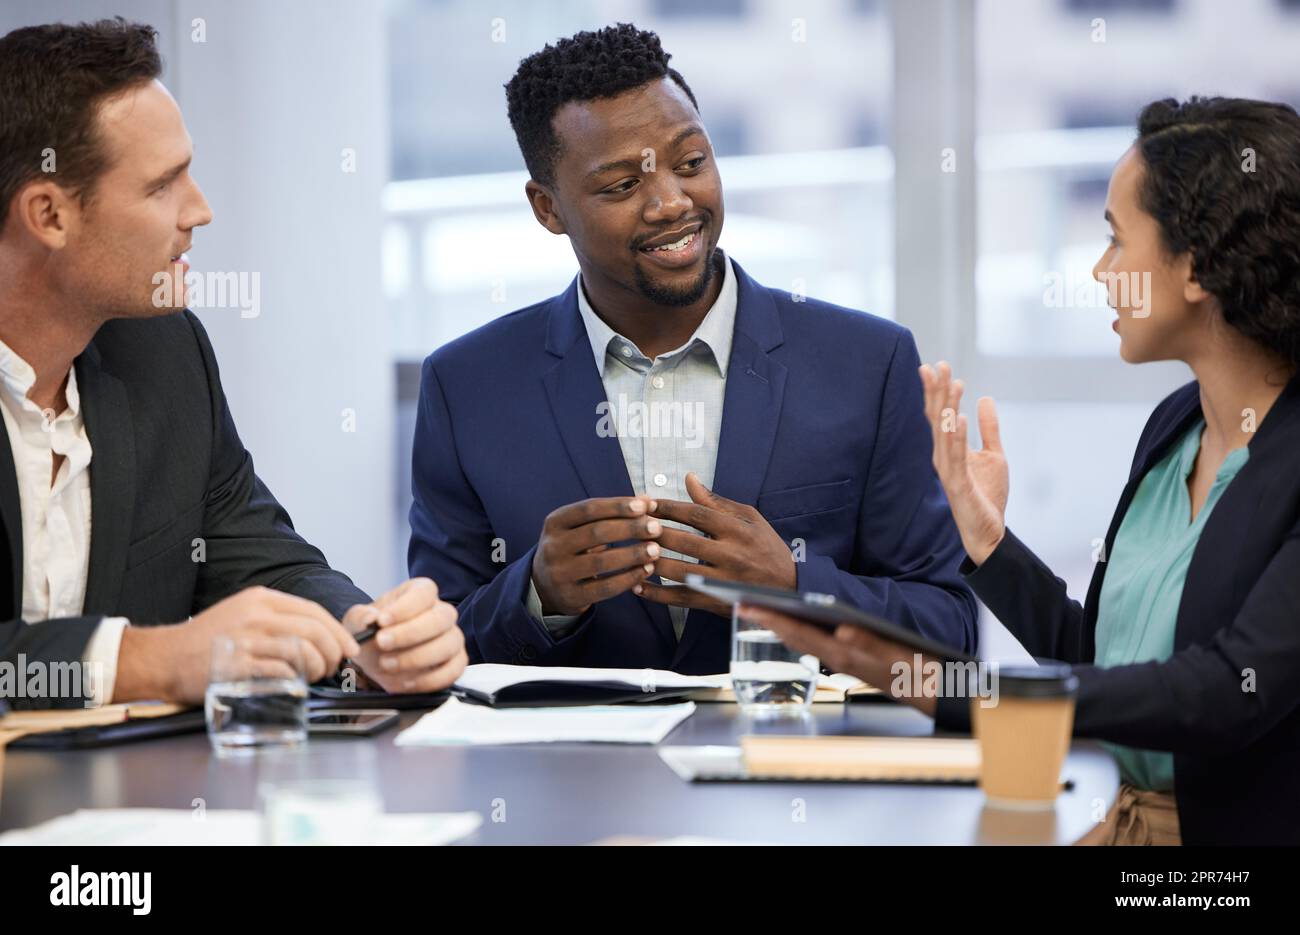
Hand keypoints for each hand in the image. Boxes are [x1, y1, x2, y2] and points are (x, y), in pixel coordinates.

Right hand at [116, 586, 360, 704]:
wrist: (164, 658)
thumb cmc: (208, 640)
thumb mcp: (244, 615)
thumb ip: (278, 620)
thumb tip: (321, 636)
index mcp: (261, 599)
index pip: (312, 611)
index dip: (337, 631)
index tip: (349, 648)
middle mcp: (256, 614)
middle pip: (313, 630)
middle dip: (332, 651)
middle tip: (334, 666)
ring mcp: (246, 639)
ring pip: (301, 650)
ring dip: (316, 667)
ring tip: (314, 676)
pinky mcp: (237, 664)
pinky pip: (280, 670)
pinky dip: (294, 678)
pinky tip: (292, 682)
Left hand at [342, 578, 466, 693]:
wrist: (377, 658)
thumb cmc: (373, 633)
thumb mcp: (358, 621)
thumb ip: (361, 617)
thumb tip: (370, 619)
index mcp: (421, 593)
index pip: (424, 592)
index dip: (405, 607)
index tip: (382, 621)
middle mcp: (442, 613)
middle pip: (441, 618)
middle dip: (411, 633)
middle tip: (382, 643)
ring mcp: (452, 638)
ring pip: (449, 645)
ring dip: (417, 658)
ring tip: (387, 665)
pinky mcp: (456, 663)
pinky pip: (452, 671)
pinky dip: (428, 680)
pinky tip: (405, 682)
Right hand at [532, 496, 661, 615]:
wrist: (545, 586)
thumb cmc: (572, 549)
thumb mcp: (581, 527)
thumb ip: (612, 514)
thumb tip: (648, 500)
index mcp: (555, 522)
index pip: (588, 509)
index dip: (618, 506)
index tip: (645, 505)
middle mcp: (552, 546)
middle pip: (596, 533)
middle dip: (630, 529)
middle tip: (656, 527)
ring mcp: (559, 573)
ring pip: (601, 562)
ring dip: (632, 554)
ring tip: (656, 550)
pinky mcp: (571, 596)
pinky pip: (604, 587)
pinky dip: (628, 578)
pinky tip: (646, 570)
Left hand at [634, 472, 795, 616]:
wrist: (789, 588)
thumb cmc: (767, 547)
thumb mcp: (749, 518)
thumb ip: (716, 501)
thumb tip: (689, 478)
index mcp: (738, 529)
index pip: (696, 514)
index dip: (667, 507)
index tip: (645, 502)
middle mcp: (731, 554)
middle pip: (684, 541)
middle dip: (654, 532)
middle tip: (629, 525)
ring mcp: (724, 581)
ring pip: (680, 571)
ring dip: (652, 562)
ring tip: (630, 552)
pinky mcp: (717, 601)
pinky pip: (682, 598)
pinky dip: (657, 594)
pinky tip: (638, 586)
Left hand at [743, 606, 936, 716]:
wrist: (936, 692)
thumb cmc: (917, 672)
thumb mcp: (896, 656)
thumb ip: (869, 643)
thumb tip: (842, 630)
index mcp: (845, 655)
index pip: (801, 634)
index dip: (774, 618)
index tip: (749, 605)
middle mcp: (839, 659)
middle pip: (795, 637)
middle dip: (768, 619)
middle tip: (741, 602)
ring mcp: (844, 661)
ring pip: (803, 641)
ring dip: (780, 625)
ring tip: (759, 610)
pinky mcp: (851, 661)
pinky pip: (816, 645)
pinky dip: (799, 633)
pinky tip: (792, 625)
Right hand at [919, 361, 1008, 565]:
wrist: (989, 531)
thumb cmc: (986, 495)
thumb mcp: (993, 454)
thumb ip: (989, 428)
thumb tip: (985, 398)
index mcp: (950, 448)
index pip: (940, 414)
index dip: (938, 391)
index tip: (937, 365)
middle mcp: (943, 456)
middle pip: (938, 419)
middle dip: (937, 391)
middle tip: (938, 365)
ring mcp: (948, 470)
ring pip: (945, 433)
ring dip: (948, 408)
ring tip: (952, 384)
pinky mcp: (957, 484)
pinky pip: (956, 457)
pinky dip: (957, 437)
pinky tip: (960, 418)